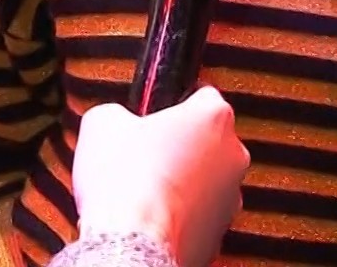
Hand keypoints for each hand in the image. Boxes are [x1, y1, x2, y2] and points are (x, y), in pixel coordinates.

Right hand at [71, 88, 250, 266]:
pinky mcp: (220, 231)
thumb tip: (116, 119)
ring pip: (208, 178)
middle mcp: (232, 154)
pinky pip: (202, 213)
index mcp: (213, 117)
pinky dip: (182, 212)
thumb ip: (118, 111)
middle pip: (209, 139)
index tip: (156, 113)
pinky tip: (155, 212)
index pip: (202, 94)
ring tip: (148, 187)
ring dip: (184, 180)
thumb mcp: (103, 123)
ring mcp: (231, 195)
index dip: (173, 102)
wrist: (132, 242)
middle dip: (180, 144)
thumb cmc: (126, 184)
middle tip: (148, 152)